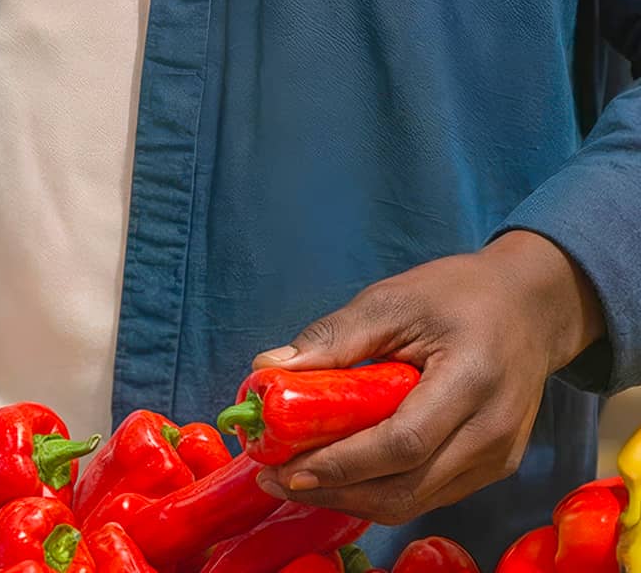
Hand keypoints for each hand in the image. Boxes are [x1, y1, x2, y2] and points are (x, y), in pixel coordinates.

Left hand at [251, 232, 605, 524]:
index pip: (402, 443)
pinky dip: (378, 492)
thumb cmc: (459, 295)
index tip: (284, 467)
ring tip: (295, 479)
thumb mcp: (392, 301)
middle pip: (405, 488)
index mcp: (472, 380)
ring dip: (350, 498)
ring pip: (414, 502)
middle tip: (275, 478)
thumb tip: (265, 367)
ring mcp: (498, 457)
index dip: (340, 464)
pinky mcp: (492, 467)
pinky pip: (428, 495)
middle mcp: (493, 431)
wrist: (531, 306)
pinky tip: (338, 474)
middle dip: (333, 491)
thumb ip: (333, 337)